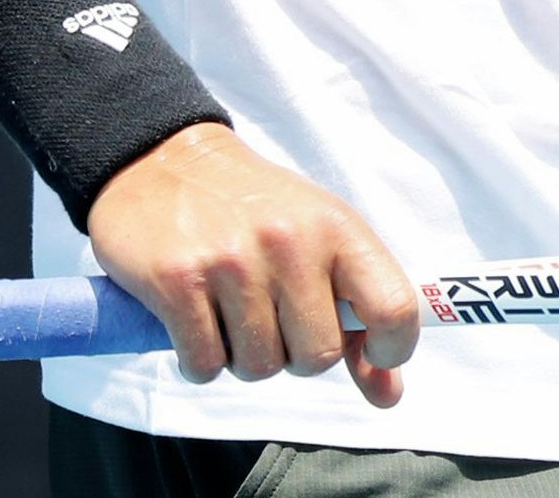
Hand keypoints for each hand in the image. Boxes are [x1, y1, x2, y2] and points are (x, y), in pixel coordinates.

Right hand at [85, 123, 416, 405]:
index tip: (370, 354)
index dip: (391, 349)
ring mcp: (232, 262)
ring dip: (244, 357)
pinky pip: (204, 365)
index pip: (394, 307)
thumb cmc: (254, 211)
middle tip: (274, 320)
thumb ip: (359, 316)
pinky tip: (197, 324)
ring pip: (259, 367)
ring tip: (232, 315)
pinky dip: (200, 361)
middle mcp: (291, 242)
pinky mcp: (177, 282)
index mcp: (338, 227)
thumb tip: (388, 394)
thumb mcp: (319, 240)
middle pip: (316, 357)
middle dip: (295, 356)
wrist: (164, 163)